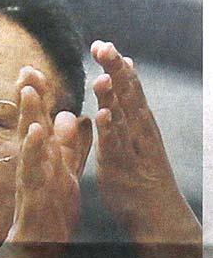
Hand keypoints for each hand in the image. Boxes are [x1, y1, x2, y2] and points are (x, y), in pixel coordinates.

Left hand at [91, 40, 200, 257]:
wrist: (156, 214)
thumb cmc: (140, 175)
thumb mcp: (131, 139)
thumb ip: (124, 110)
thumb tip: (119, 79)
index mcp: (137, 122)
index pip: (126, 88)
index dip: (115, 65)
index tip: (100, 44)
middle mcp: (138, 131)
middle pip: (127, 95)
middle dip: (115, 69)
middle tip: (101, 46)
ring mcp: (132, 149)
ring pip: (123, 117)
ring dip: (113, 96)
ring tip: (102, 75)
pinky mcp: (123, 168)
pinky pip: (117, 146)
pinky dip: (111, 129)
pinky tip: (102, 114)